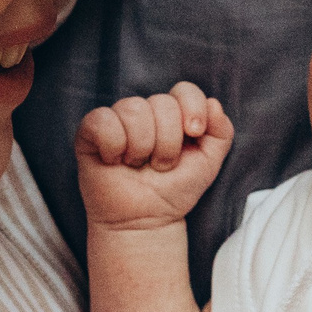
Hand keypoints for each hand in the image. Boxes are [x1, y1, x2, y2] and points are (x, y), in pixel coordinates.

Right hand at [75, 84, 233, 231]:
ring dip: (142, 147)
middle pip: (161, 103)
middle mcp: (145, 112)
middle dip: (168, 142)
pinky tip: (115, 161)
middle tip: (161, 165)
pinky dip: (113, 145)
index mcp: (173, 114)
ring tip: (138, 166)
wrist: (145, 221)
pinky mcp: (89, 132)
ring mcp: (117, 120)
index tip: (194, 133)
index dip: (192, 108)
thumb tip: (213, 104)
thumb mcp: (209, 164)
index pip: (184, 90)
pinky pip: (102, 120)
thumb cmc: (173, 191)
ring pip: (134, 109)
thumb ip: (222, 133)